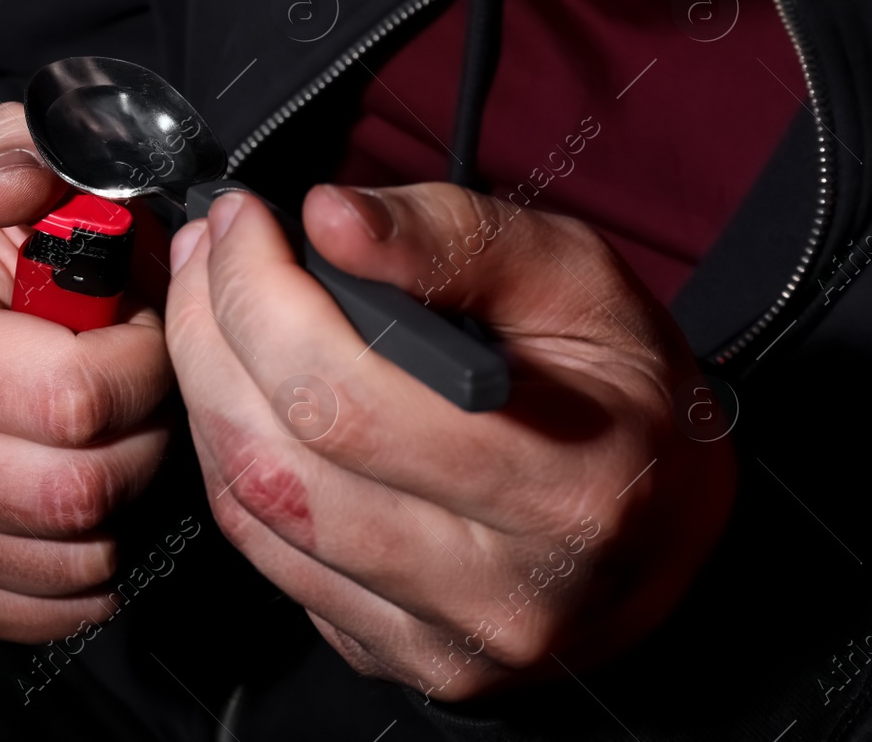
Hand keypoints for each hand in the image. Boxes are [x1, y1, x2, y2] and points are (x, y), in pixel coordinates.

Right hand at [0, 102, 174, 642]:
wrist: (0, 329)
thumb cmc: (37, 256)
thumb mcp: (40, 168)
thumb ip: (30, 146)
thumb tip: (4, 190)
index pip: (73, 397)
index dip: (143, 364)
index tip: (143, 328)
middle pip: (78, 490)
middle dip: (141, 436)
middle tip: (140, 390)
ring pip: (82, 553)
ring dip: (128, 495)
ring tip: (114, 430)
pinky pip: (64, 607)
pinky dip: (104, 560)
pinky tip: (95, 493)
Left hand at [162, 183, 736, 699]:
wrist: (667, 522)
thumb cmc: (624, 394)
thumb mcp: (578, 280)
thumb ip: (456, 238)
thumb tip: (332, 217)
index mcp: (566, 487)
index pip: (347, 397)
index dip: (262, 296)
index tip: (243, 221)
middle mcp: (500, 588)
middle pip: (283, 459)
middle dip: (212, 334)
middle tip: (207, 253)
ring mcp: (441, 638)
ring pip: (255, 510)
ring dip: (204, 392)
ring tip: (210, 307)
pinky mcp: (394, 654)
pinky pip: (264, 554)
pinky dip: (228, 458)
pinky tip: (235, 390)